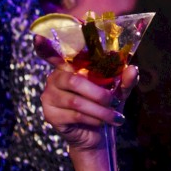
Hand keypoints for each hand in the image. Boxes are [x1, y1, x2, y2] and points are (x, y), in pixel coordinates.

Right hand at [37, 35, 138, 151]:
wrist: (97, 134)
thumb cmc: (105, 105)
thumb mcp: (118, 91)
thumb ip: (124, 79)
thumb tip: (133, 69)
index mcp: (69, 67)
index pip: (54, 54)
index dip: (44, 46)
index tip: (36, 37)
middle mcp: (55, 79)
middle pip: (74, 81)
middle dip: (99, 93)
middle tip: (114, 101)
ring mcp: (49, 97)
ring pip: (76, 101)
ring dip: (100, 110)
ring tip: (114, 116)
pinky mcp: (50, 115)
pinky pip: (75, 115)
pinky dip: (93, 119)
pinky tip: (101, 122)